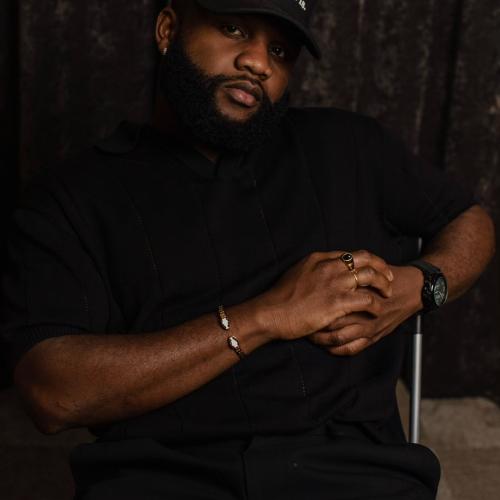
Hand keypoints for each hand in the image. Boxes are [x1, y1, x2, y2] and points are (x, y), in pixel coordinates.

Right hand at [254, 250, 393, 341]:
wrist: (272, 312)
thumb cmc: (281, 297)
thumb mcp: (297, 273)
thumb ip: (314, 268)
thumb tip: (323, 269)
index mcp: (320, 259)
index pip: (351, 254)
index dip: (367, 261)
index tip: (374, 268)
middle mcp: (330, 267)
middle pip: (365, 260)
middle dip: (381, 267)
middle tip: (389, 277)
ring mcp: (334, 284)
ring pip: (370, 276)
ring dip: (383, 285)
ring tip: (387, 294)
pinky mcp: (337, 302)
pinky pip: (367, 300)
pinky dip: (376, 305)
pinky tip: (377, 311)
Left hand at [307, 265, 423, 354]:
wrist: (413, 289)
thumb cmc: (385, 277)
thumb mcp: (363, 268)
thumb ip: (343, 270)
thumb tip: (319, 267)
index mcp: (356, 289)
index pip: (327, 300)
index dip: (310, 305)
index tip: (298, 306)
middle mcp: (361, 309)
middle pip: (329, 320)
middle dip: (312, 324)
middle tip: (298, 324)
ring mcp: (369, 325)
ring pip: (338, 338)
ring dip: (321, 339)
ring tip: (309, 336)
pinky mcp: (375, 335)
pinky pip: (351, 349)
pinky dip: (336, 349)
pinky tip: (326, 347)